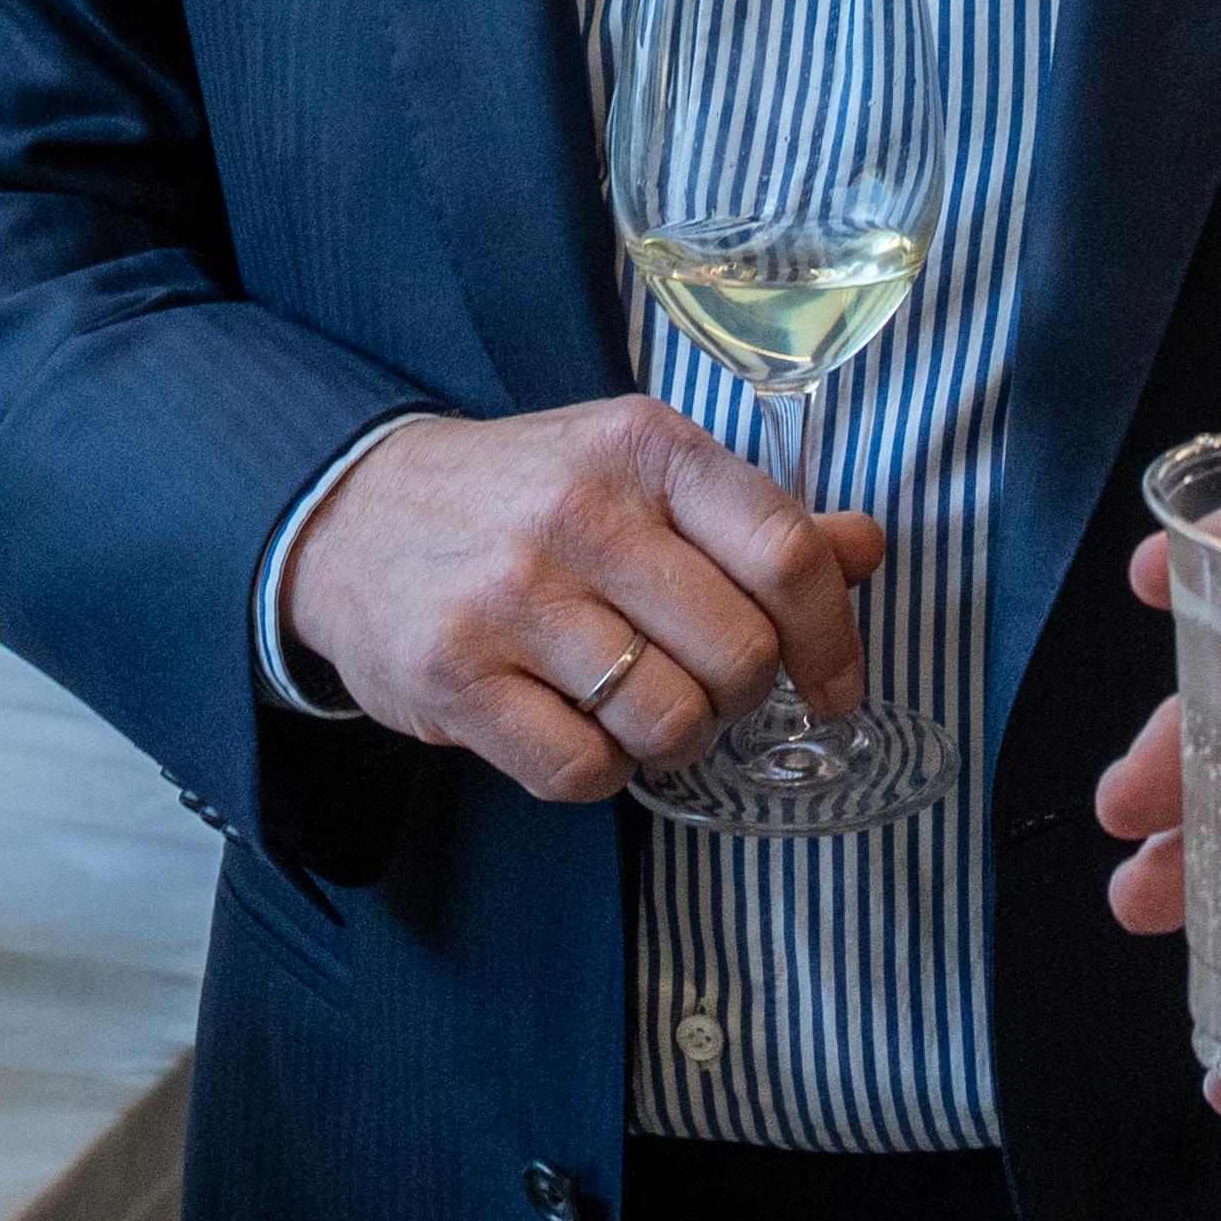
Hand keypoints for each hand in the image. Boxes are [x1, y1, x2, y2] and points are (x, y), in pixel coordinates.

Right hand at [279, 402, 882, 806]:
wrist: (354, 512)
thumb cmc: (525, 497)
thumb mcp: (640, 472)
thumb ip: (756, 516)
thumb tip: (866, 549)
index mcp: (645, 448)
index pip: (786, 554)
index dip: (834, 639)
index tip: (835, 687)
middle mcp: (580, 513)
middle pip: (740, 655)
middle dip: (742, 694)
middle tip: (704, 682)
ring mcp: (511, 597)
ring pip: (670, 723)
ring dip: (672, 737)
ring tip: (634, 701)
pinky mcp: (454, 677)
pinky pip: (582, 772)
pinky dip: (596, 769)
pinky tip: (571, 723)